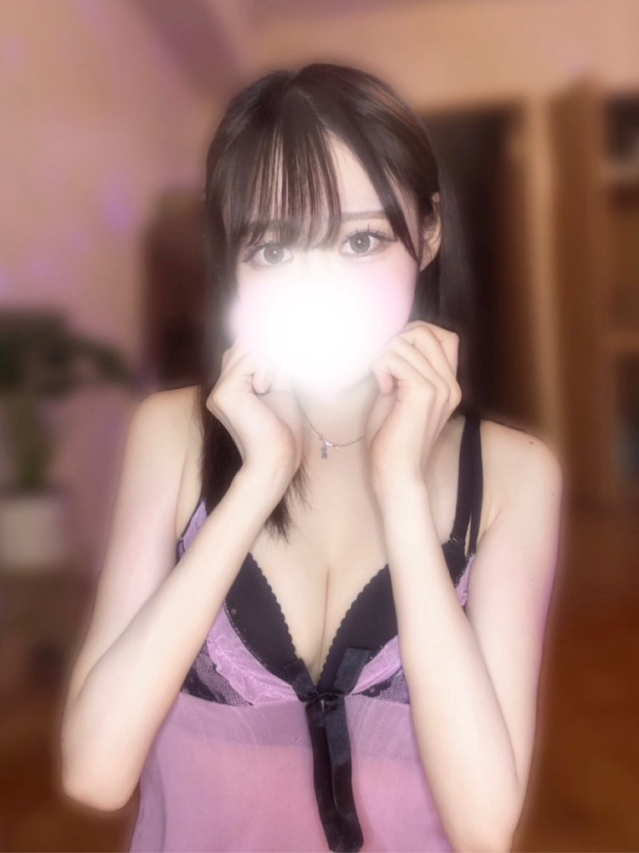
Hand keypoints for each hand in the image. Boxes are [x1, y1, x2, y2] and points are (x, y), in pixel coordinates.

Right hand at [206, 335, 304, 485]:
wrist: (278, 459)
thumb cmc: (283, 433)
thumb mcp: (281, 390)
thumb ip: (275, 366)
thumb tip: (279, 339)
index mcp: (231, 392)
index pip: (243, 352)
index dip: (264, 351)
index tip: (282, 364)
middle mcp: (220, 390)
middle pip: (242, 345)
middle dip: (267, 354)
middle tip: (277, 379)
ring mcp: (219, 391)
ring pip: (246, 346)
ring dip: (268, 360)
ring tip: (271, 386)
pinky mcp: (225, 392)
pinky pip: (249, 356)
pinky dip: (266, 367)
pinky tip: (264, 389)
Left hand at [364, 320, 461, 491]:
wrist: (397, 472)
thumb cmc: (392, 438)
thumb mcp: (402, 396)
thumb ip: (406, 371)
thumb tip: (393, 344)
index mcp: (448, 384)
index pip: (444, 336)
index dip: (415, 336)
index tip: (396, 360)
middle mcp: (450, 384)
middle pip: (425, 331)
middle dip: (396, 342)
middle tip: (386, 370)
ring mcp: (440, 387)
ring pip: (405, 341)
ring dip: (383, 358)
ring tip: (384, 384)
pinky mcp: (423, 393)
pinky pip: (395, 358)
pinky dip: (381, 368)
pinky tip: (384, 390)